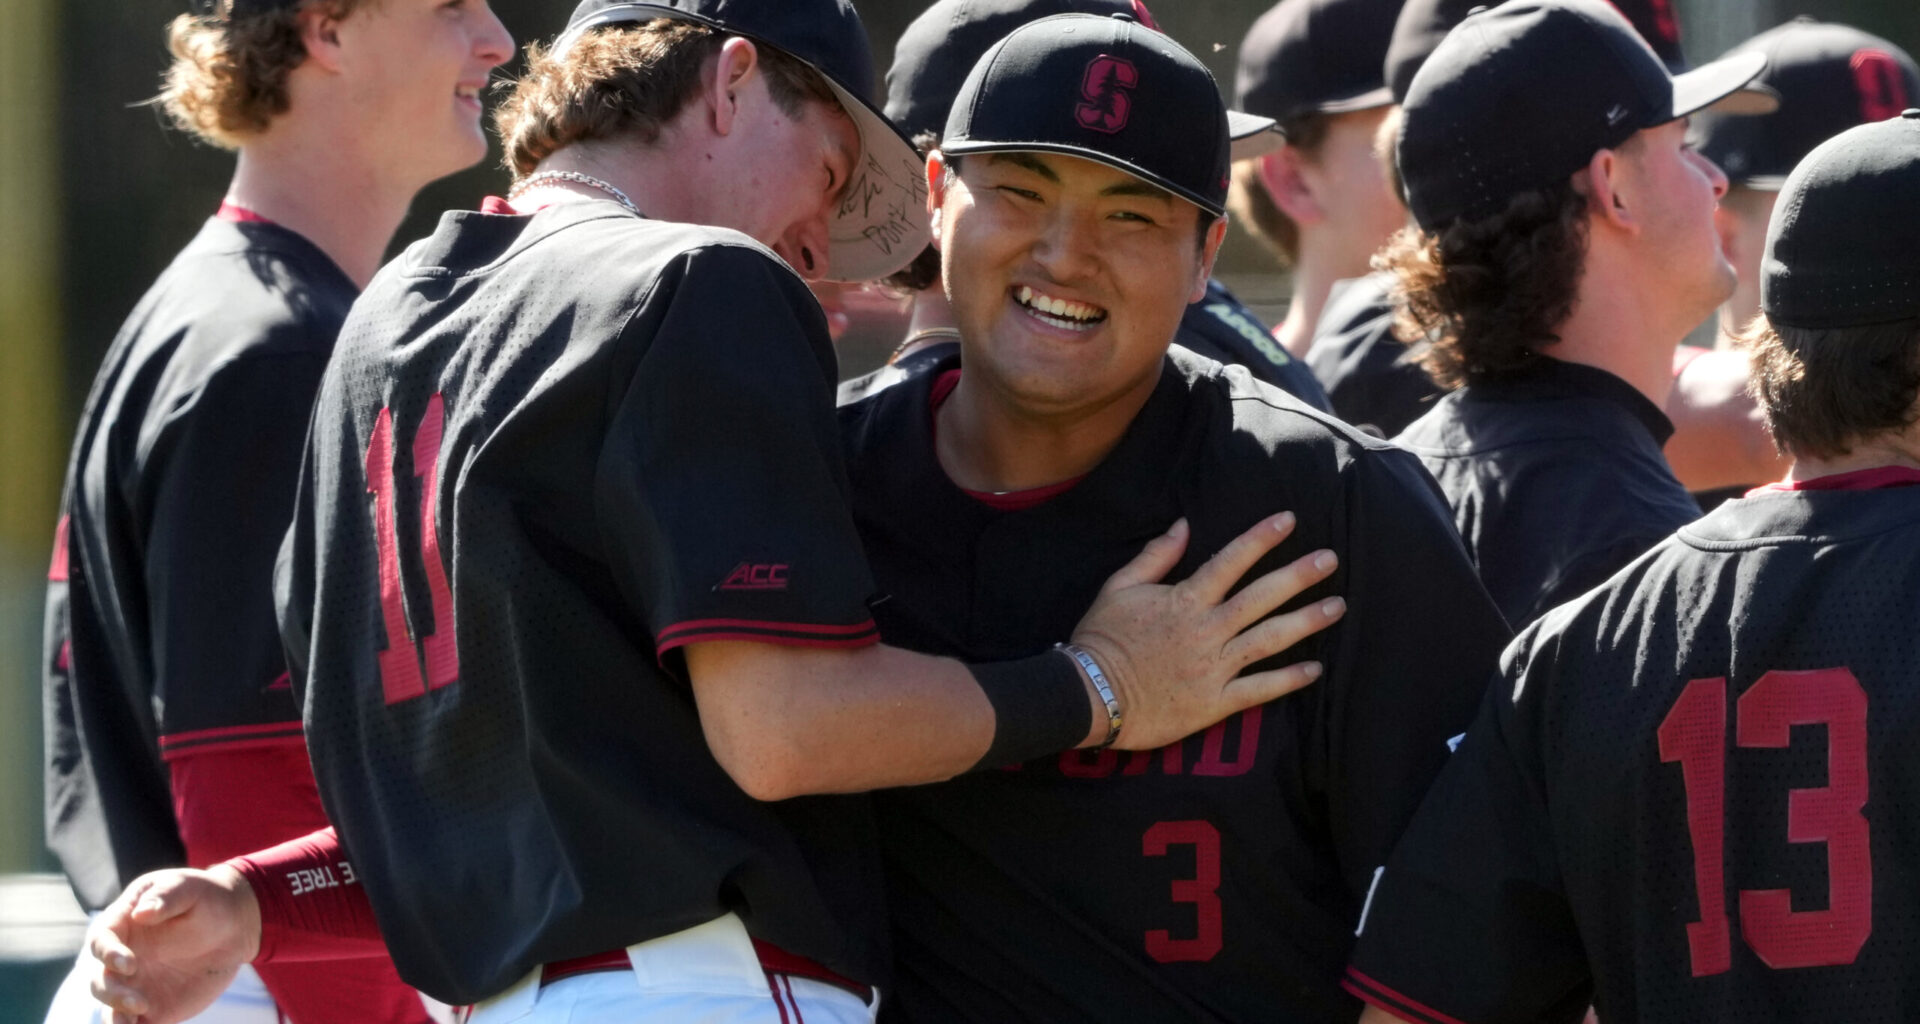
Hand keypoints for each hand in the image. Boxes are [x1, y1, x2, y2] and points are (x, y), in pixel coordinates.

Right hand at [87, 865, 261, 1023]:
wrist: (233, 925)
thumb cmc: (205, 898)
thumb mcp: (188, 887)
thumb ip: (165, 896)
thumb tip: (141, 913)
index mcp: (122, 924)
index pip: (101, 941)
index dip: (108, 954)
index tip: (129, 964)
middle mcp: (122, 957)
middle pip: (101, 980)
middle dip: (112, 993)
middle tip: (139, 1002)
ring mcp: (135, 984)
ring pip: (112, 1006)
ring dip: (117, 1017)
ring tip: (133, 1022)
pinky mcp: (153, 1006)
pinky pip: (137, 1023)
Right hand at [1071, 513, 1343, 750]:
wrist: (1089, 695)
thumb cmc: (1101, 639)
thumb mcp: (1118, 588)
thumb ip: (1155, 556)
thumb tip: (1183, 524)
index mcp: (1184, 600)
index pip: (1230, 561)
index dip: (1261, 538)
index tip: (1290, 519)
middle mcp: (1206, 631)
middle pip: (1261, 597)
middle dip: (1298, 575)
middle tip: (1331, 559)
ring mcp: (1213, 668)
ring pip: (1269, 640)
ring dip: (1306, 622)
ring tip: (1337, 607)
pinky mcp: (1214, 704)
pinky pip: (1258, 690)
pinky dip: (1287, 680)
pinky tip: (1315, 670)